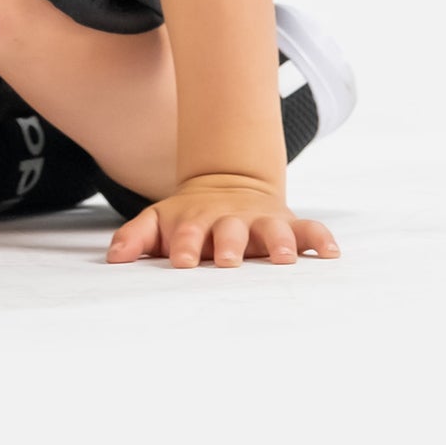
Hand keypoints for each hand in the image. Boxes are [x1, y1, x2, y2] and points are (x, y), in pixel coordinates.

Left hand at [107, 173, 340, 267]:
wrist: (228, 182)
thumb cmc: (190, 216)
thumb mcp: (159, 219)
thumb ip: (135, 237)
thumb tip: (113, 258)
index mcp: (197, 221)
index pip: (189, 233)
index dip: (185, 246)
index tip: (183, 262)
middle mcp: (230, 221)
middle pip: (229, 231)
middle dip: (228, 245)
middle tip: (228, 260)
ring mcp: (259, 221)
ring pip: (272, 229)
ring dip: (278, 242)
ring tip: (285, 259)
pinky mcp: (286, 223)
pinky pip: (308, 230)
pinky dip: (320, 239)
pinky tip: (332, 253)